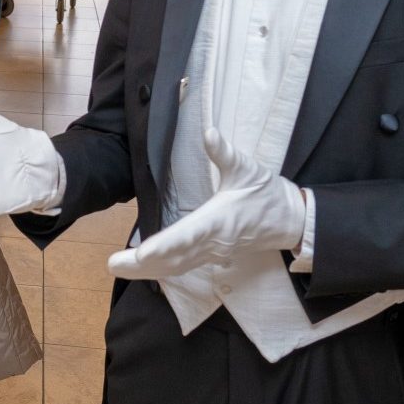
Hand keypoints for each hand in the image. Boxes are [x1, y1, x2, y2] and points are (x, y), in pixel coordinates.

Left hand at [106, 129, 305, 279]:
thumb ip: (226, 154)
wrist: (290, 220)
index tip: (142, 253)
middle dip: (143, 265)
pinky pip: (183, 267)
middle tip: (113, 265)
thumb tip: (209, 133)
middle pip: (174, 258)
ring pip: (176, 266)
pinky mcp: (213, 256)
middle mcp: (213, 242)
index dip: (164, 245)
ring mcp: (212, 252)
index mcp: (219, 221)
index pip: (188, 235)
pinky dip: (161, 270)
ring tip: (117, 268)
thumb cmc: (267, 193)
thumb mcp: (249, 169)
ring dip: (147, 270)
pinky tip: (142, 270)